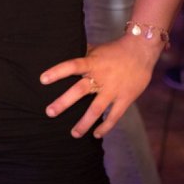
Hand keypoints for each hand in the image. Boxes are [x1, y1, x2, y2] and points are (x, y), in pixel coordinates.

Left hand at [40, 35, 159, 138]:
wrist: (141, 51)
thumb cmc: (115, 50)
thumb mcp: (97, 50)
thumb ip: (82, 55)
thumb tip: (64, 53)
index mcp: (92, 62)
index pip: (72, 66)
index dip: (57, 72)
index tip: (42, 79)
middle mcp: (101, 77)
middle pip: (80, 91)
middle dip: (64, 102)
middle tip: (49, 112)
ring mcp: (113, 89)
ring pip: (96, 109)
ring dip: (84, 123)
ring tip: (73, 134)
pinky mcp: (125, 98)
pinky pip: (114, 116)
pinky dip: (105, 126)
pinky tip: (96, 134)